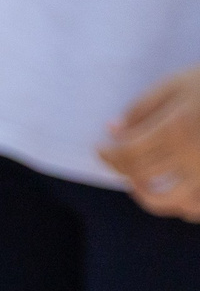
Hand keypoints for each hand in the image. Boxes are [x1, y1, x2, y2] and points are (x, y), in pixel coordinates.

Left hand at [101, 65, 199, 220]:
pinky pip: (192, 207)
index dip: (107, 153)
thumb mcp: (177, 83)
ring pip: (162, 198)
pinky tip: (167, 192)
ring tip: (136, 180)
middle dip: (120, 168)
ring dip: (142, 193)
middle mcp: (191, 154)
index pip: (127, 152)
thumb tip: (112, 131)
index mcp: (177, 127)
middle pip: (139, 173)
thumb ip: (142, 107)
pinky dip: (177, 206)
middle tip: (114, 158)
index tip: (100, 148)